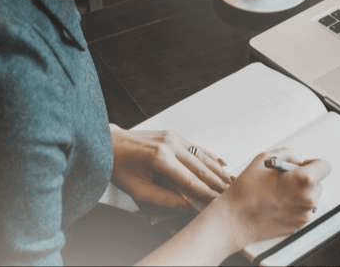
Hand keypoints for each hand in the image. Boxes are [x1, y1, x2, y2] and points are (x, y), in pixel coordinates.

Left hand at [109, 124, 233, 211]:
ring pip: (202, 156)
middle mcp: (170, 144)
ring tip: (231, 182)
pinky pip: (196, 147)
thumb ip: (165, 199)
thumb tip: (188, 206)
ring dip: (217, 170)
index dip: (206, 193)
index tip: (218, 203)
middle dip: (217, 182)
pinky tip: (221, 163)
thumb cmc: (120, 168)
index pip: (190, 180)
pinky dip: (210, 156)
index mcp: (160, 158)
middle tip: (231, 194)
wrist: (108, 143)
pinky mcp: (174, 134)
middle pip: (201, 167)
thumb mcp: (138, 190)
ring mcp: (173, 137)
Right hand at [213, 148, 330, 247]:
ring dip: (301, 193)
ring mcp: (305, 214)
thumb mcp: (264, 159)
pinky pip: (303, 211)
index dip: (314, 163)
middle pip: (318, 183)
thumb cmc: (247, 189)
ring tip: (279, 193)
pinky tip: (277, 204)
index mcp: (304, 179)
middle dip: (305, 180)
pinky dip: (295, 206)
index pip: (324, 166)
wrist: (235, 220)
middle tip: (286, 180)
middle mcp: (309, 198)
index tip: (304, 166)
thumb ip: (287, 154)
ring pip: (311, 198)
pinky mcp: (299, 226)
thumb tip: (298, 160)